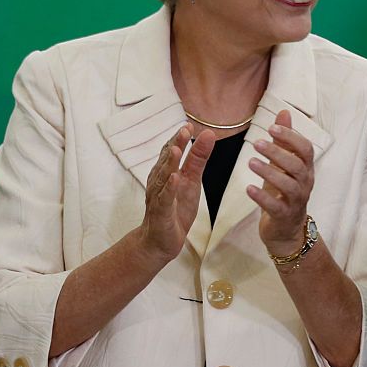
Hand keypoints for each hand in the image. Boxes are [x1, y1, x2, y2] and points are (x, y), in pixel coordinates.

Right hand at [139, 123, 214, 264]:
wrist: (160, 242)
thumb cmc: (176, 208)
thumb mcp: (192, 180)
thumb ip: (198, 158)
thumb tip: (208, 133)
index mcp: (166, 172)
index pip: (172, 151)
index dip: (179, 138)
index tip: (189, 124)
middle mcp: (159, 182)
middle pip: (167, 161)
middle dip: (175, 145)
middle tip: (184, 130)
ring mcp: (158, 197)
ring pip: (163, 178)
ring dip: (170, 163)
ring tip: (177, 149)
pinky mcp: (161, 213)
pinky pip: (164, 199)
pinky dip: (169, 189)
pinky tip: (174, 179)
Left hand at [247, 109, 314, 255]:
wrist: (286, 229)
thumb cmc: (283, 192)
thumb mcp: (283, 164)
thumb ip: (284, 139)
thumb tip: (284, 112)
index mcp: (305, 168)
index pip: (305, 149)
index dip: (291, 137)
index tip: (272, 128)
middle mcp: (305, 183)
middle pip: (297, 165)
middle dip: (277, 152)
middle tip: (256, 143)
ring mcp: (296, 200)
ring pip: (288, 185)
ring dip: (269, 172)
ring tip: (250, 162)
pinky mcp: (285, 215)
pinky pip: (275, 206)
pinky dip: (262, 197)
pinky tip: (248, 188)